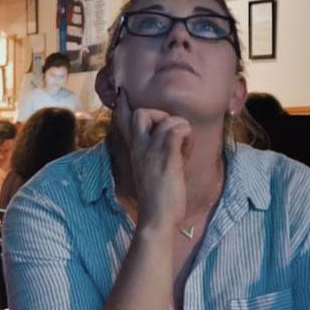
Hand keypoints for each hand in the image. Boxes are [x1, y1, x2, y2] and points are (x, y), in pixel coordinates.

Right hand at [114, 88, 192, 232]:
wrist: (157, 217)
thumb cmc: (157, 197)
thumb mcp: (151, 170)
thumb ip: (156, 153)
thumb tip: (174, 139)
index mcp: (134, 151)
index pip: (123, 122)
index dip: (123, 105)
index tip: (123, 91)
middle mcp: (140, 149)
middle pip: (141, 112)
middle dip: (160, 115)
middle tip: (171, 133)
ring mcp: (152, 153)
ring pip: (166, 119)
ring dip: (180, 127)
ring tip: (183, 146)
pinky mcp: (167, 158)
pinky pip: (177, 130)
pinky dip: (187, 136)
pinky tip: (186, 150)